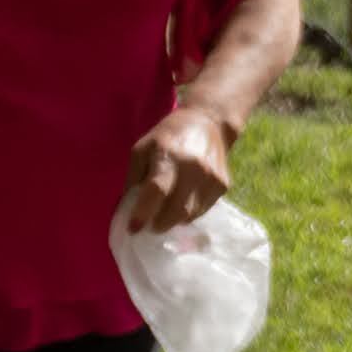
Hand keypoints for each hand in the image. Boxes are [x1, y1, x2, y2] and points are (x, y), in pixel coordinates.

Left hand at [119, 105, 234, 233]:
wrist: (209, 122)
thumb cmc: (169, 135)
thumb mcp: (142, 149)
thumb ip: (134, 178)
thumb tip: (128, 208)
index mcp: (169, 156)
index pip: (156, 190)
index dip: (143, 213)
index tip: (133, 228)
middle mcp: (194, 169)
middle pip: (176, 210)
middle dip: (159, 224)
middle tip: (150, 226)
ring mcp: (212, 179)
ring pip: (190, 215)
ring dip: (174, 220)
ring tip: (165, 215)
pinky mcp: (223, 186)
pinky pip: (202, 210)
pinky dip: (189, 213)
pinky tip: (182, 203)